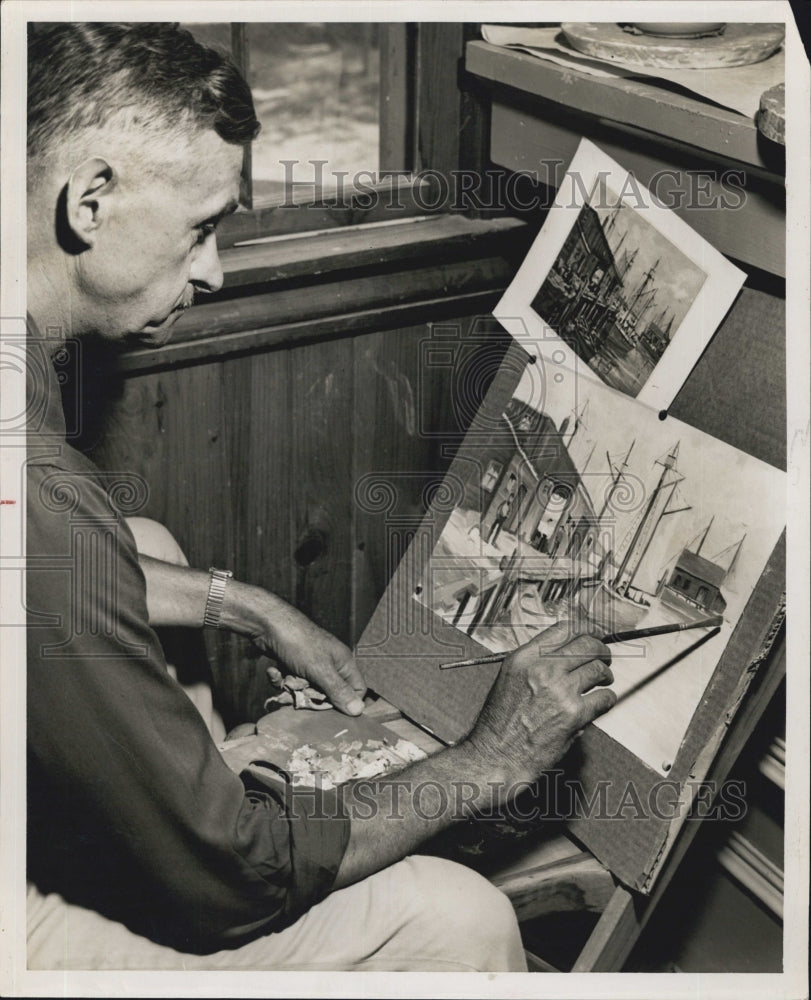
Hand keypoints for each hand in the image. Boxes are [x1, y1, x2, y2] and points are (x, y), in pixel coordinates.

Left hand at [248, 594, 366, 715]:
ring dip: (292, 689)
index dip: (346, 703)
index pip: (357, 690)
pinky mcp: (292, 666)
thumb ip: (339, 691)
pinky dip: (281, 680)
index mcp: (343, 663)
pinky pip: (291, 683)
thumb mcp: (320, 670)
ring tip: (284, 678)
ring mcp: (310, 665)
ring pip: (306, 691)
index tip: (330, 710)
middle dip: (311, 697)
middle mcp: (329, 665)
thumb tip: (359, 710)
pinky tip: (273, 670)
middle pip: (328, 695)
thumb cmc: (299, 643)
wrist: (267, 623)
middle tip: (300, 692)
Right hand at [466, 620, 615, 785]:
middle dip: (601, 650)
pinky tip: (599, 703)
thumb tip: (567, 651)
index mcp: (524, 658)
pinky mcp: (575, 714)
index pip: (564, 629)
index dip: (584, 630)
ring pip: (600, 669)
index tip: (592, 635)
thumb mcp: (509, 678)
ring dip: (605, 675)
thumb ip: (536, 661)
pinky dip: (606, 700)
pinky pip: (605, 698)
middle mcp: (542, 669)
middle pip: (588, 644)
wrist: (497, 755)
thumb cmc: (501, 721)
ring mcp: (560, 691)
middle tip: (604, 658)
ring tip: (603, 681)